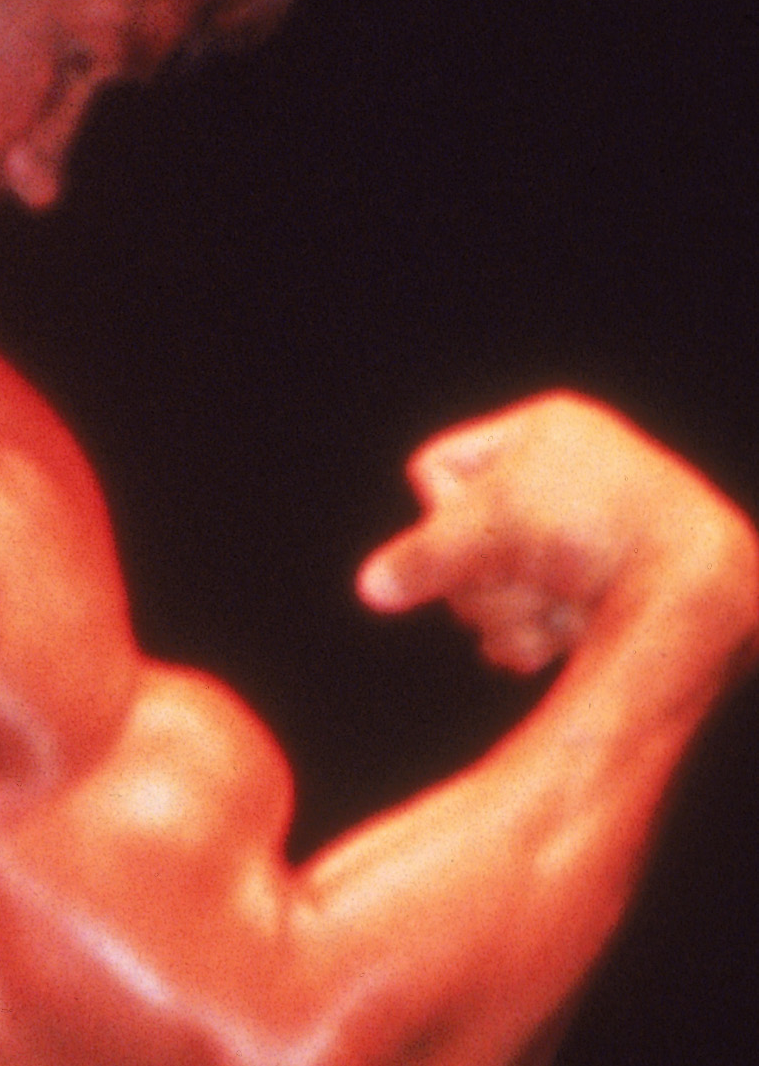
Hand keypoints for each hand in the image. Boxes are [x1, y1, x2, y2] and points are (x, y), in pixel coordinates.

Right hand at [356, 392, 758, 676]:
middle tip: (525, 576)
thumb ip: (418, 557)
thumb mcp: (487, 528)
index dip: (439, 512)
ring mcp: (584, 539)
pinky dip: (539, 635)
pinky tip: (568, 634)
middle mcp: (566, 477)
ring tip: (557, 610)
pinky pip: (529, 621)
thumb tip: (373, 587)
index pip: (433, 470)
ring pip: (491, 591)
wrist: (691, 587)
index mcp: (544, 430)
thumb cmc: (591, 532)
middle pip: (460, 541)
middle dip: (484, 576)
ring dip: (512, 612)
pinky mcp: (601, 594)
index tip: (480, 528)